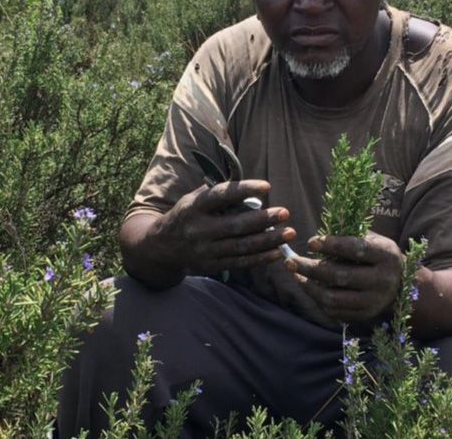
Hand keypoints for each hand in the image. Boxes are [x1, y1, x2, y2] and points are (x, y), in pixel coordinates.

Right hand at [148, 180, 294, 274]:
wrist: (162, 247)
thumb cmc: (186, 215)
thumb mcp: (192, 199)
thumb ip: (216, 192)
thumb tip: (248, 185)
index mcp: (194, 207)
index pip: (221, 195)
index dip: (244, 190)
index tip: (267, 186)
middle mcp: (198, 229)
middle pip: (235, 225)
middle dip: (263, 219)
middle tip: (285, 212)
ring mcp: (205, 250)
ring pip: (241, 246)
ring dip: (268, 240)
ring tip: (289, 233)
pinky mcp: (211, 265)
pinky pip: (240, 262)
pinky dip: (260, 258)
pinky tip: (277, 252)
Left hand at [285, 232, 402, 322]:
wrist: (400, 285)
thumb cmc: (377, 255)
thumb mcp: (372, 239)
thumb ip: (349, 235)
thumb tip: (316, 238)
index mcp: (386, 255)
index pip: (356, 249)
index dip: (331, 245)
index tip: (310, 242)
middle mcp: (382, 280)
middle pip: (340, 276)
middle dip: (310, 268)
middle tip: (290, 261)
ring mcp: (373, 302)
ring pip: (333, 298)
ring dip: (309, 287)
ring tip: (296, 275)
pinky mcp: (364, 316)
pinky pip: (334, 311)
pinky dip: (317, 299)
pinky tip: (308, 286)